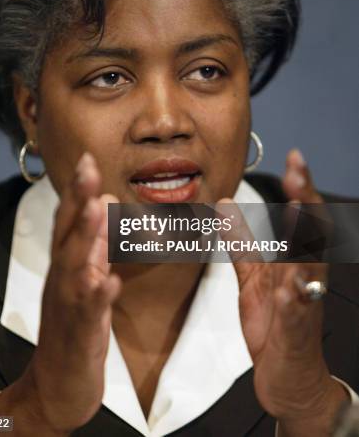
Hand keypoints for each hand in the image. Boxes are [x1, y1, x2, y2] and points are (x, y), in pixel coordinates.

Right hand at [0, 153, 120, 435]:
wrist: (56, 385)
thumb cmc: (74, 326)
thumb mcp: (85, 279)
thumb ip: (96, 243)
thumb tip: (107, 205)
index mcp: (65, 265)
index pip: (68, 221)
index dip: (77, 190)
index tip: (87, 159)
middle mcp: (63, 279)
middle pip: (67, 234)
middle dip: (77, 199)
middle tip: (87, 166)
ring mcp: (69, 305)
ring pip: (74, 267)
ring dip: (84, 237)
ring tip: (96, 208)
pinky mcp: (80, 333)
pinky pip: (90, 312)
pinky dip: (98, 295)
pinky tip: (110, 281)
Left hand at [217, 149, 347, 434]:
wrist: (287, 378)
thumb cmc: (275, 325)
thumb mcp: (253, 278)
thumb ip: (242, 242)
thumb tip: (225, 204)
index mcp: (295, 262)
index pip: (302, 219)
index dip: (299, 188)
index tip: (294, 157)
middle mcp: (305, 277)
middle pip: (311, 234)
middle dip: (306, 201)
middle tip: (298, 170)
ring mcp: (303, 303)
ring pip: (310, 268)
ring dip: (305, 240)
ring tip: (300, 212)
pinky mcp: (295, 332)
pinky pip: (297, 312)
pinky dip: (293, 296)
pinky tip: (288, 282)